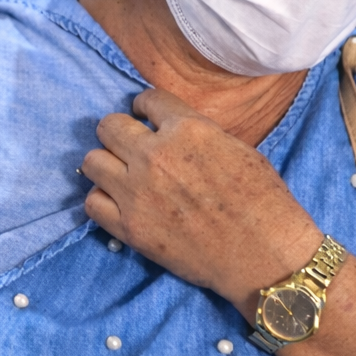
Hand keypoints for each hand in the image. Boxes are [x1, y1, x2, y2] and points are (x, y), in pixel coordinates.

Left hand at [82, 88, 321, 312]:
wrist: (264, 255)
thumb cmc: (263, 201)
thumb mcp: (237, 147)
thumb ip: (196, 133)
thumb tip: (171, 130)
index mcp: (187, 129)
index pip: (147, 99)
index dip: (146, 107)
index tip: (145, 117)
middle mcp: (155, 155)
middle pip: (109, 126)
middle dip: (120, 131)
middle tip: (131, 145)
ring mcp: (137, 192)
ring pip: (92, 161)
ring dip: (106, 164)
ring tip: (121, 173)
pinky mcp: (130, 227)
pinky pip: (92, 202)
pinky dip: (103, 199)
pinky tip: (119, 202)